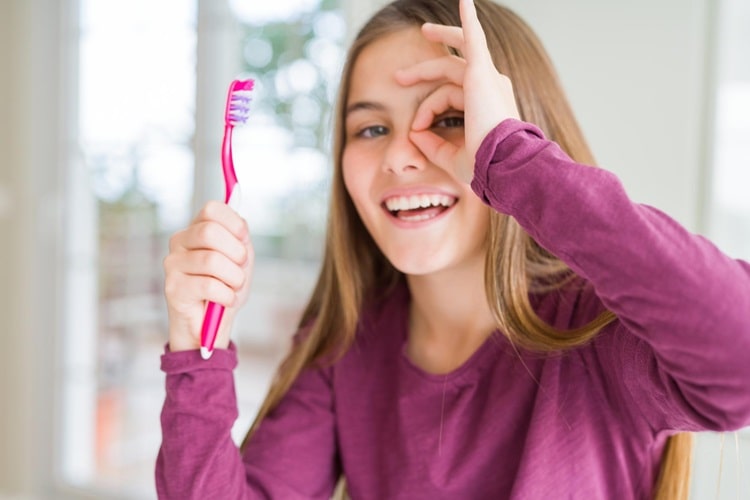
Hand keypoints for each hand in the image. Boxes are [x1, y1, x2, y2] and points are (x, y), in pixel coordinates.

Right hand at [163, 201, 253, 351]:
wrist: (210, 323)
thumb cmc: (225, 286)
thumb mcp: (240, 258)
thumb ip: (240, 238)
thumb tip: (241, 225)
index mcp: (196, 228)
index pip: (211, 209)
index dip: (233, 223)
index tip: (243, 238)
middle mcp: (180, 242)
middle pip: (209, 232)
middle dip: (236, 252)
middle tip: (240, 268)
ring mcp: (173, 263)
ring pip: (211, 260)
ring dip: (234, 278)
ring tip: (234, 287)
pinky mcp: (173, 287)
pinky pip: (208, 286)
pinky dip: (226, 295)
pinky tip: (226, 300)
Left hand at [395, 0, 519, 182]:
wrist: (502, 163)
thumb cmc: (485, 165)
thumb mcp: (452, 157)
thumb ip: (433, 145)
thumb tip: (414, 134)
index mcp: (485, 106)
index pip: (447, 97)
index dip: (425, 111)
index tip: (415, 129)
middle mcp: (490, 88)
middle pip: (450, 70)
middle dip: (424, 71)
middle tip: (400, 77)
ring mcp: (487, 78)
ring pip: (454, 57)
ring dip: (439, 41)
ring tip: (424, 29)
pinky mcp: (481, 73)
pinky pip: (475, 38)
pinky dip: (469, 20)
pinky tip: (464, 0)